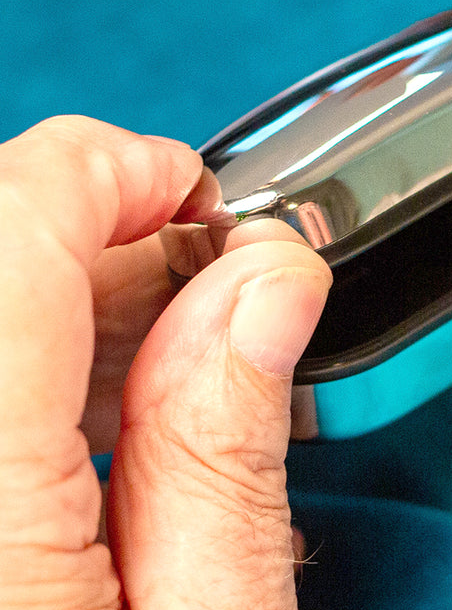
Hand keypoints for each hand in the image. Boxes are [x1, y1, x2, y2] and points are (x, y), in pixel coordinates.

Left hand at [0, 116, 330, 609]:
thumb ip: (225, 436)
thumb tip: (268, 278)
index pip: (6, 222)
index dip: (112, 173)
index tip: (201, 202)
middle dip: (96, 230)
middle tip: (207, 286)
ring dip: (59, 290)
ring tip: (161, 359)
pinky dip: (26, 353)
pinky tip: (87, 412)